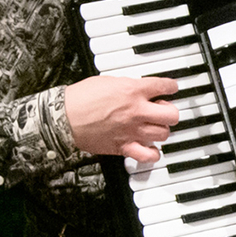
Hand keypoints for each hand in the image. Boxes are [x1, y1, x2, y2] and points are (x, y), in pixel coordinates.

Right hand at [64, 75, 179, 162]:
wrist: (64, 117)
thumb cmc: (81, 98)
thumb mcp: (109, 81)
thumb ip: (128, 85)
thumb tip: (136, 88)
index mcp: (133, 90)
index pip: (165, 86)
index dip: (171, 86)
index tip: (171, 87)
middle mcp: (137, 111)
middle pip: (171, 114)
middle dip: (170, 111)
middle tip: (163, 110)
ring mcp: (132, 130)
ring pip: (164, 134)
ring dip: (161, 130)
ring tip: (154, 127)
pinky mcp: (123, 147)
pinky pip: (148, 155)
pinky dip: (153, 153)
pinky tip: (150, 148)